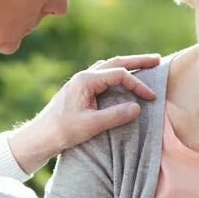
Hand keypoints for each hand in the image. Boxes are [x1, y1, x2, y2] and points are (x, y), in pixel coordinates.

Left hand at [8, 54, 160, 173]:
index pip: (119, 75)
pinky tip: (123, 79)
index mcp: (85, 80)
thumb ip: (115, 115)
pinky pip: (103, 76)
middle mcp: (83, 77)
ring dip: (128, 66)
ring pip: (109, 67)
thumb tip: (137, 107)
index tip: (151, 97)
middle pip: (115, 63)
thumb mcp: (90, 125)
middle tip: (158, 60)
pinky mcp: (80, 91)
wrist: (40, 137)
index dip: (138, 84)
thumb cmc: (62, 131)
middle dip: (137, 61)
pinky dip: (117, 75)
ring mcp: (81, 82)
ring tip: (145, 65)